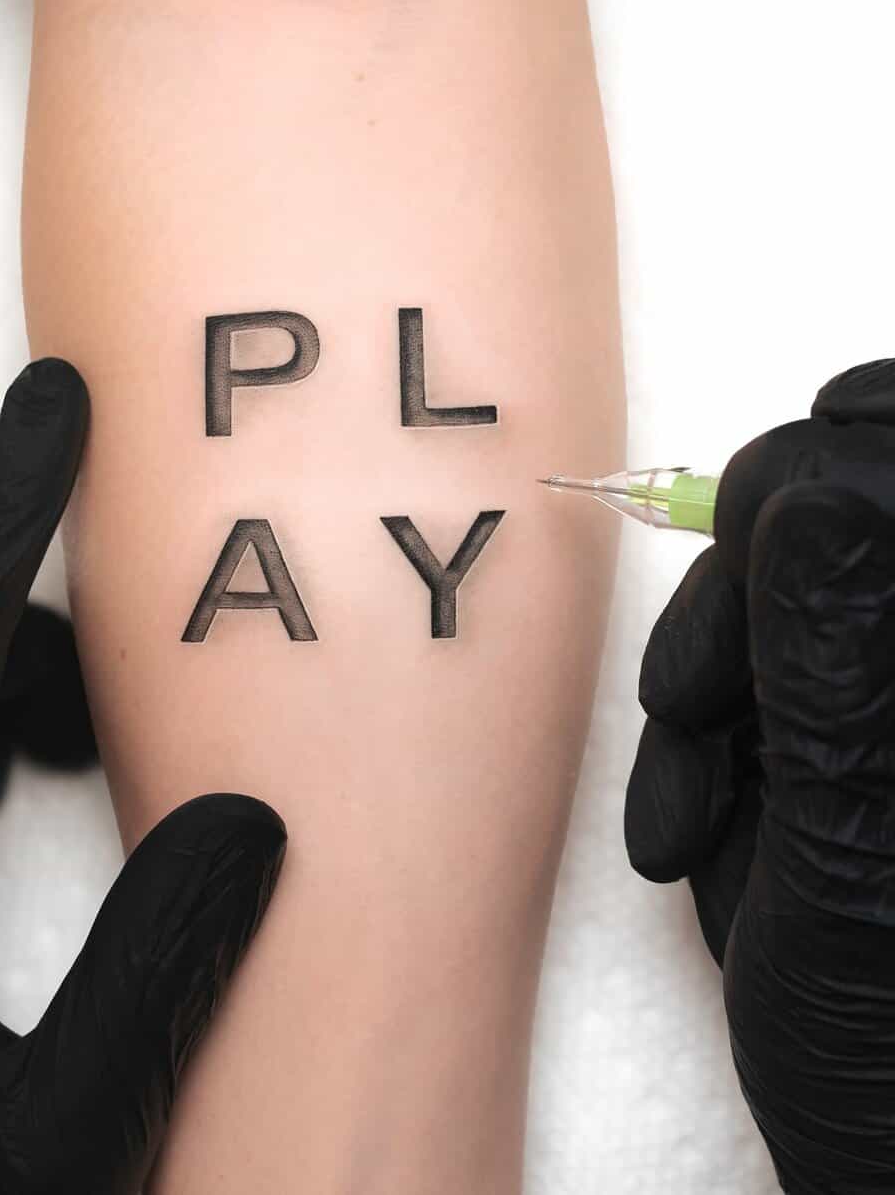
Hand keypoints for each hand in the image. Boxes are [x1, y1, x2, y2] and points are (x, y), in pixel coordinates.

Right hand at [624, 359, 894, 1192]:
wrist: (883, 1168)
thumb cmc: (891, 1059)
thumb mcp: (854, 859)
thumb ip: (836, 662)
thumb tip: (818, 484)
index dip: (859, 441)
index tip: (757, 496)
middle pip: (846, 520)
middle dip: (743, 597)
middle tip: (692, 698)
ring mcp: (880, 709)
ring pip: (782, 600)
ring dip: (708, 689)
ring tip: (689, 814)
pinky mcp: (845, 742)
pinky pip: (756, 678)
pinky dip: (707, 735)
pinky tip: (694, 826)